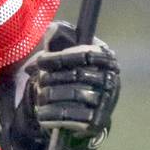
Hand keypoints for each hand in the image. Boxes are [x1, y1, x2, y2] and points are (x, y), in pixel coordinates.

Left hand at [23, 20, 119, 149]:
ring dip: (51, 97)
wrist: (88, 111)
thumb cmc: (73, 77)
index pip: (84, 54)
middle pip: (76, 75)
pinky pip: (73, 117)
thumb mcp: (66, 57)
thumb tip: (50, 28)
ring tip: (39, 98)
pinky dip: (54, 116)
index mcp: (106, 59)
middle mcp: (111, 79)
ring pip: (73, 96)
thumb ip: (58, 42)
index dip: (60, 57)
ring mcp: (107, 101)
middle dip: (52, 78)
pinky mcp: (98, 120)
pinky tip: (42, 115)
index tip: (41, 62)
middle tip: (38, 82)